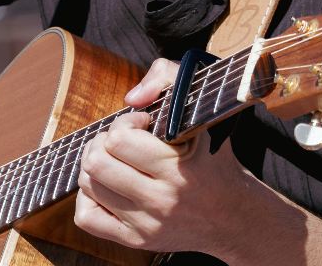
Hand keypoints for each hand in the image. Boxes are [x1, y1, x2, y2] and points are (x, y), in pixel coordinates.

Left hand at [74, 59, 290, 257]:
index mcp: (180, 168)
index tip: (142, 124)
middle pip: (97, 162)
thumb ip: (168, 80)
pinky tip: (109, 187)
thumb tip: (132, 98)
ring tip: (116, 161)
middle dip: (103, 142)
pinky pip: (87, 217)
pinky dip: (90, 197)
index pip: (120, 140)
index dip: (125, 123)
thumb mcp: (204, 113)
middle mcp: (162, 200)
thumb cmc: (214, 161)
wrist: (234, 217)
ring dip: (96, 166)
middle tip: (122, 142)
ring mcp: (147, 224)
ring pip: (88, 185)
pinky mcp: (136, 241)